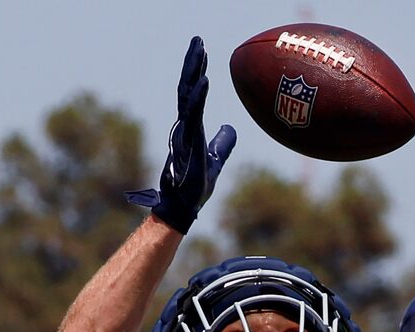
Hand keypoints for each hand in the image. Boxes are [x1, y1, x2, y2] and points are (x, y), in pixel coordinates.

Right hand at [126, 38, 235, 234]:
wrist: (184, 208)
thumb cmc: (194, 187)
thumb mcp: (214, 160)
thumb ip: (222, 144)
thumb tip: (230, 129)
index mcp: (190, 127)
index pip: (192, 94)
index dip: (197, 73)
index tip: (202, 53)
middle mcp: (184, 126)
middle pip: (186, 88)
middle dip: (192, 63)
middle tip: (198, 40)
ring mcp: (184, 134)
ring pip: (186, 96)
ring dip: (194, 72)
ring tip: (200, 50)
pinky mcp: (187, 144)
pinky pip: (192, 116)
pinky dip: (198, 97)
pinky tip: (205, 80)